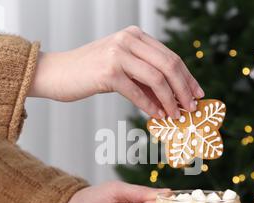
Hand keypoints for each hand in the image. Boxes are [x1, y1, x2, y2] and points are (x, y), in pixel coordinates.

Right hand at [28, 26, 203, 118]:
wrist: (55, 73)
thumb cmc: (89, 73)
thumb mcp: (121, 69)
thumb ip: (145, 78)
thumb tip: (172, 98)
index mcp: (134, 35)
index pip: (170, 56)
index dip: (187, 77)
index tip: (198, 94)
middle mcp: (128, 40)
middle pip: (169, 65)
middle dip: (184, 89)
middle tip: (192, 108)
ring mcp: (118, 54)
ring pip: (157, 78)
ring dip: (170, 100)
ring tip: (176, 116)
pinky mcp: (108, 72)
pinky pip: (137, 92)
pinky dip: (150, 106)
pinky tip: (157, 116)